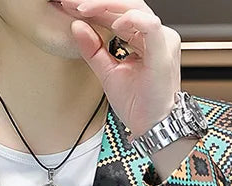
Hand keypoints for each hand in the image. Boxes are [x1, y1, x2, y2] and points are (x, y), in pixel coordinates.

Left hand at [61, 0, 181, 137]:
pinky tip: (113, 23)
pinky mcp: (163, 52)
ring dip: (106, 6)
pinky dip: (131, 20)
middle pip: (125, 5)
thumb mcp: (107, 73)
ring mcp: (162, 40)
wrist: (154, 127)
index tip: (68, 6)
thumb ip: (93, 50)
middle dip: (96, 2)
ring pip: (136, 8)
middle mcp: (155, 35)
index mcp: (142, 38)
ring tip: (83, 8)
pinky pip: (149, 26)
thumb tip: (76, 26)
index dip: (93, 8)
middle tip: (70, 2)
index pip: (116, 14)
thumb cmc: (139, 104)